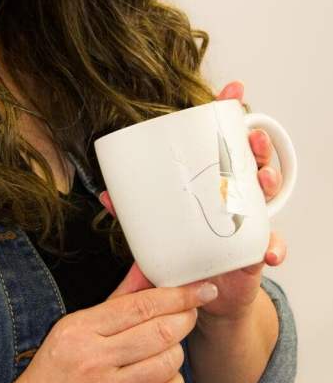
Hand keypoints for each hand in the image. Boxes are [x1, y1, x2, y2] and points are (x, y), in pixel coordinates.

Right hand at [2, 275, 214, 382]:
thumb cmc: (55, 371)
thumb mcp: (75, 327)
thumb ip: (116, 299)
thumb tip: (145, 269)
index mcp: (80, 330)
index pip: (140, 306)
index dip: (176, 296)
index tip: (199, 289)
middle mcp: (94, 360)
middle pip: (159, 333)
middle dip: (185, 319)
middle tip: (191, 313)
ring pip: (168, 363)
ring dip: (177, 352)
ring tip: (168, 347)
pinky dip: (173, 381)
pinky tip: (162, 375)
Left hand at [97, 81, 287, 321]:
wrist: (208, 292)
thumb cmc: (188, 250)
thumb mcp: (160, 227)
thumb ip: (137, 212)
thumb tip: (107, 196)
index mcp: (215, 179)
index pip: (225, 141)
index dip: (231, 114)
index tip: (233, 91)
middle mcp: (237, 193)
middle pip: (253, 159)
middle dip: (257, 144)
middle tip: (252, 137)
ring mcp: (251, 219)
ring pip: (267, 193)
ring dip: (268, 182)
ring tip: (263, 179)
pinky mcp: (258, 249)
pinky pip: (272, 244)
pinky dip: (274, 246)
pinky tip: (269, 249)